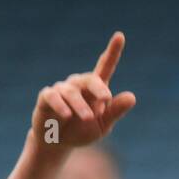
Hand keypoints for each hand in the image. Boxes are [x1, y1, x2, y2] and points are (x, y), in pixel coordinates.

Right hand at [31, 32, 137, 147]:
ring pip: (71, 92)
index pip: (105, 67)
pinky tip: (67, 115)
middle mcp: (78, 85)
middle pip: (89, 79)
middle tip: (106, 98)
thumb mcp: (103, 125)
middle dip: (98, 87)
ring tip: (88, 118)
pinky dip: (60, 105)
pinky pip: (52, 97)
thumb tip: (132, 97)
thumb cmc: (82, 130)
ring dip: (80, 105)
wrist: (58, 143)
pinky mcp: (46, 98)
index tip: (120, 36)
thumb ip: (115, 111)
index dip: (112, 52)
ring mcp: (61, 90)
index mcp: (95, 89)